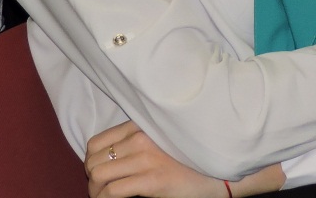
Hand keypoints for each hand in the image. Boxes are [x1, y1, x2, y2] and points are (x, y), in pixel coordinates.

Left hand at [85, 121, 285, 197]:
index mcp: (142, 125)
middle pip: (93, 159)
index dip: (92, 160)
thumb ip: (141, 139)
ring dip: (97, 190)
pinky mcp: (153, 179)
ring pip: (98, 175)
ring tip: (106, 196)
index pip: (97, 142)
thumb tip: (112, 156)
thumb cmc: (193, 156)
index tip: (101, 172)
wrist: (222, 169)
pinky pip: (111, 191)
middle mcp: (141, 138)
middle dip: (93, 177)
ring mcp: (146, 158)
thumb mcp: (165, 139)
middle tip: (103, 188)